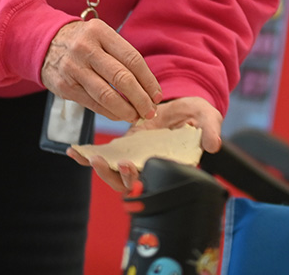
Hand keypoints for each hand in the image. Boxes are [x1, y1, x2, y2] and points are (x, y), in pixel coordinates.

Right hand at [41, 20, 160, 123]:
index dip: (148, 80)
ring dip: (126, 110)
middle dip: (141, 99)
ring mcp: (73, 68)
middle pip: (122, 78)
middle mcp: (85, 48)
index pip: (132, 59)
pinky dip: (110, 113)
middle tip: (150, 110)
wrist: (45, 42)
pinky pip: (93, 104)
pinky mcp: (64, 86)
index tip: (157, 95)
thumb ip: (121, 56)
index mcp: (99, 32)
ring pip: (107, 95)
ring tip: (136, 116)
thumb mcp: (100, 36)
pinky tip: (119, 115)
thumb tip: (148, 87)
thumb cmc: (82, 42)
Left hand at [66, 96, 222, 192]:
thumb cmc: (198, 115)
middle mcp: (151, 168)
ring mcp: (136, 158)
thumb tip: (213, 146)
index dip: (140, 181)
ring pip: (114, 175)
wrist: (181, 104)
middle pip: (129, 185)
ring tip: (88, 156)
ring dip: (99, 169)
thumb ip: (211, 131)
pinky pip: (104, 158)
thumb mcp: (208, 118)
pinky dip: (87, 157)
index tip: (130, 168)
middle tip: (107, 162)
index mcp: (171, 167)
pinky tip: (75, 150)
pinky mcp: (124, 146)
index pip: (154, 184)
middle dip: (116, 178)